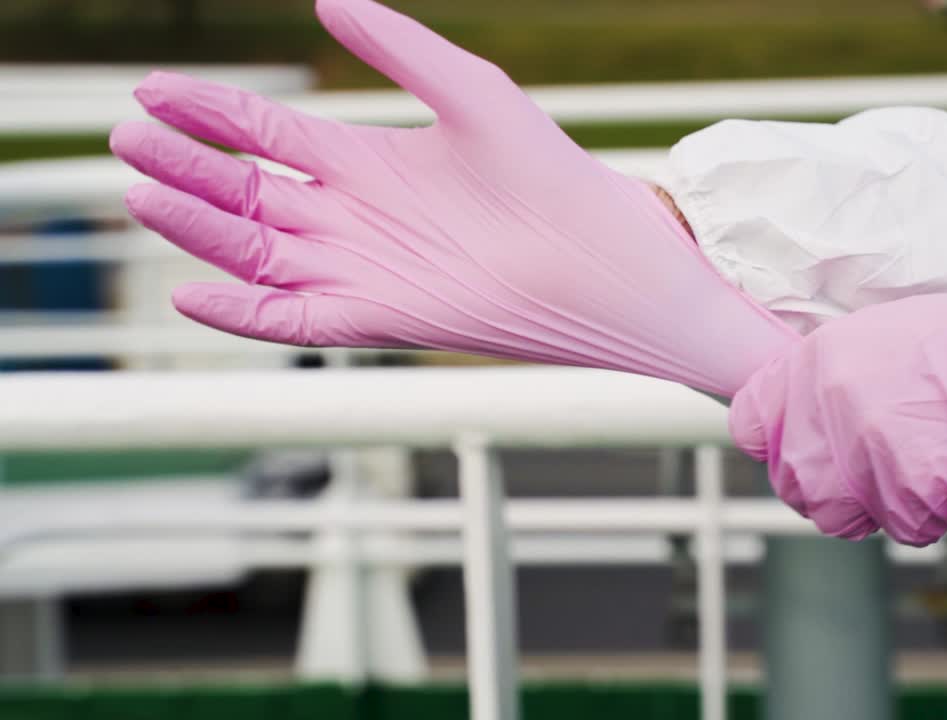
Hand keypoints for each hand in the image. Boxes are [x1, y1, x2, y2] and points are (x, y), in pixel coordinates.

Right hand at [110, 0, 796, 395]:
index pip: (265, 136)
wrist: (602, 256)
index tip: (153, 91)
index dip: (209, 114)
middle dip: (186, 169)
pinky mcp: (376, 319)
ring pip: (255, 251)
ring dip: (198, 227)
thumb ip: (398, 44)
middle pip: (245, 193)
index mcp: (366, 162)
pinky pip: (292, 321)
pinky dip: (241, 313)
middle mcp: (352, 217)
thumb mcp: (469, 90)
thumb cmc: (548, 172)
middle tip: (129, 139)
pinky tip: (191, 288)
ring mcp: (360, 270)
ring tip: (143, 192)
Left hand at [730, 271, 946, 545]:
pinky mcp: (913, 491)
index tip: (795, 445)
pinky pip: (902, 526)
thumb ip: (831, 378)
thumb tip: (798, 418)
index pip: (750, 422)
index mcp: (821, 359)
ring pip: (842, 515)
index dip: (773, 440)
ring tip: (922, 465)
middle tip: (872, 468)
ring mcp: (871, 450)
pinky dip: (930, 512)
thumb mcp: (887, 335)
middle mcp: (834, 403)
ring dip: (875, 504)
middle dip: (828, 485)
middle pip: (793, 482)